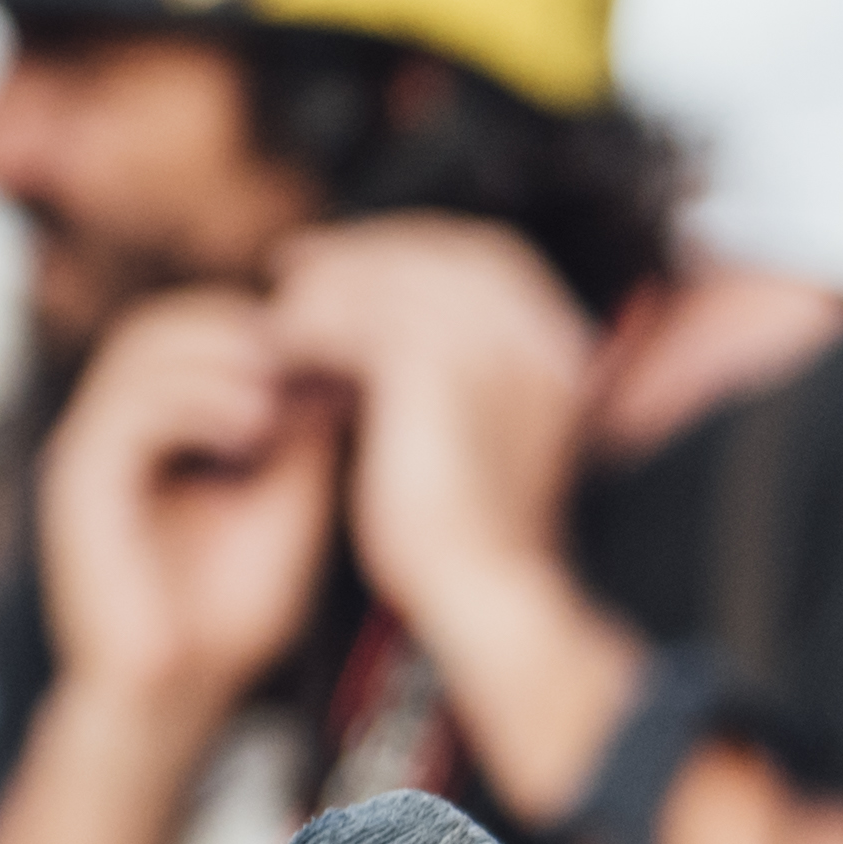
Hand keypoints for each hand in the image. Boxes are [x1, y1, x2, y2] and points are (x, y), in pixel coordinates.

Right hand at [32, 290, 342, 727]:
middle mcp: (116, 423)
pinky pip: (126, 411)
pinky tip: (252, 429)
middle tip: (307, 351)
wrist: (178, 687)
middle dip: (239, 327)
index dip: (263, 323)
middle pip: (164, 322)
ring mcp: (90, 447)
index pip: (198, 327)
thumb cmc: (234, 604)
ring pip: (140, 351)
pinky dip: (192, 404)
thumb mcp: (290, 498)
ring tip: (281, 391)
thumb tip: (344, 357)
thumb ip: (304, 431)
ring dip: (218, 357)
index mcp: (160, 420)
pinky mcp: (78, 482)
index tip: (329, 344)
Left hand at [259, 216, 637, 814]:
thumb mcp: (479, 436)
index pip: (483, 258)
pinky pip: (360, 316)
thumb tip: (389, 321)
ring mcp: (495, 348)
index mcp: (561, 347)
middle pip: (441, 250)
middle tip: (294, 265)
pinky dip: (316, 323)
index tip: (349, 262)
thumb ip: (458, 372)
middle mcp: (539, 336)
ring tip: (281, 312)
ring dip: (330, 287)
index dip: (409, 249)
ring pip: (394, 276)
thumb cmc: (473, 537)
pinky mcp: (438, 369)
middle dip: (363, 252)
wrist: (487, 594)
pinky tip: (285, 346)